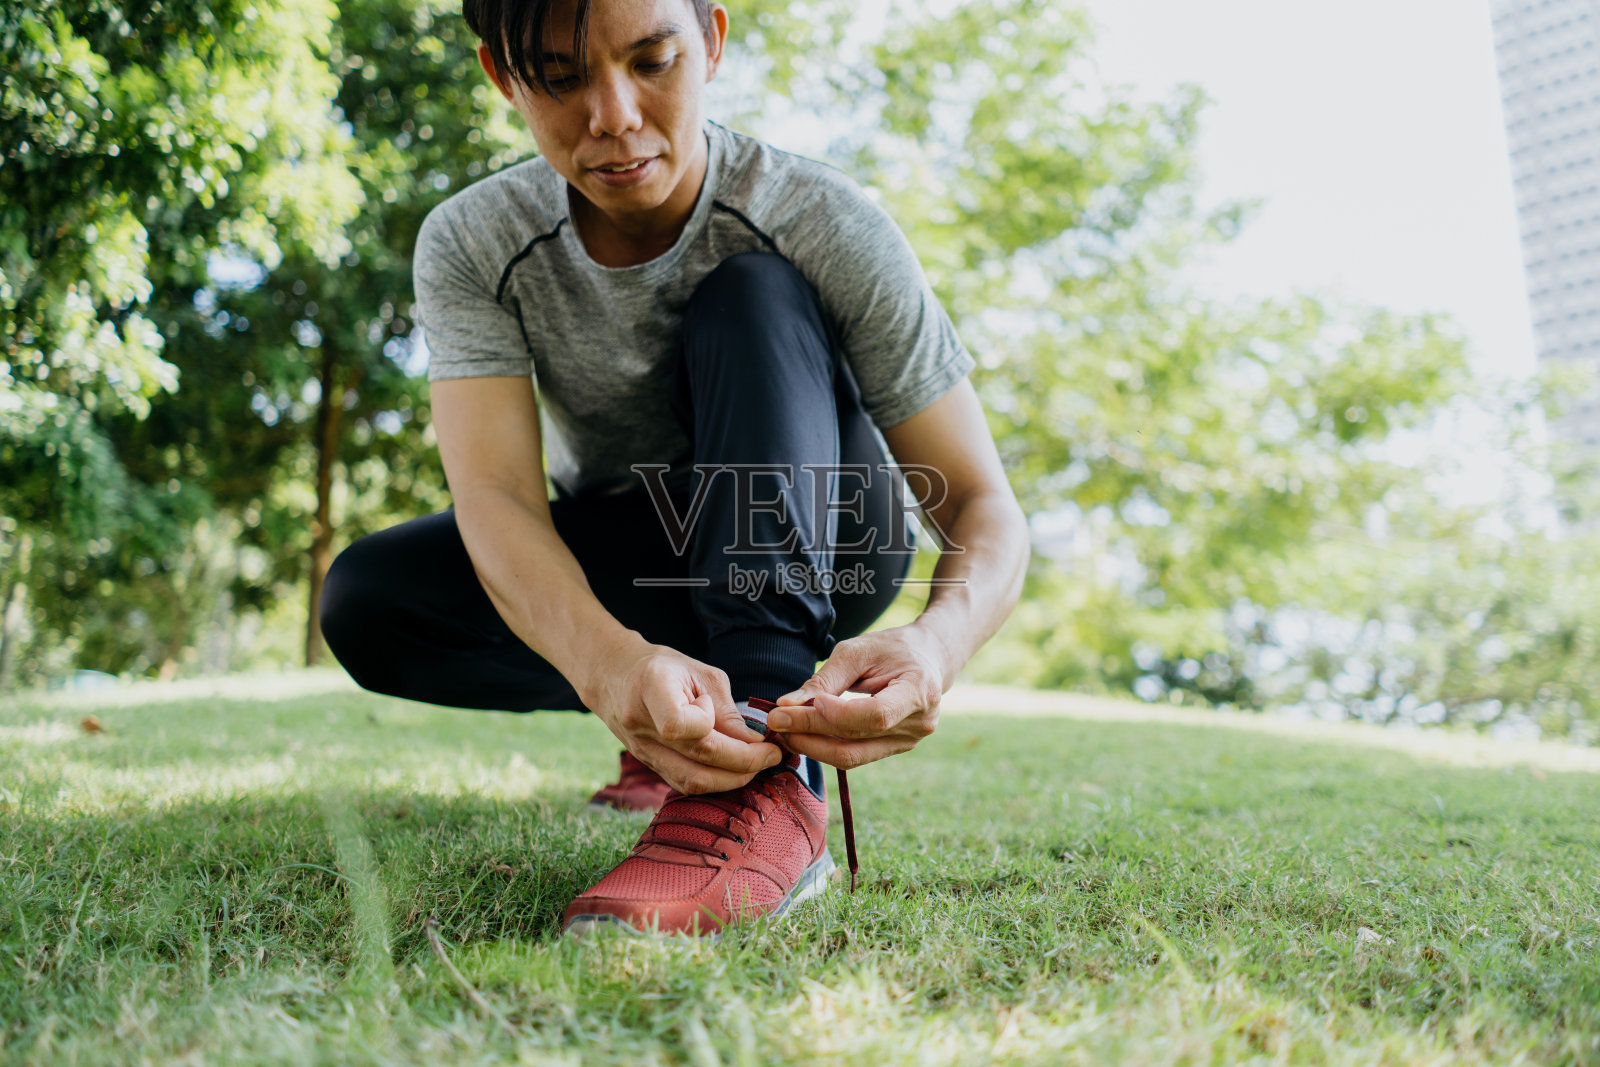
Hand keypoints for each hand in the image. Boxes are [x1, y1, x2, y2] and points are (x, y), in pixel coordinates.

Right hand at [586, 636, 781, 793]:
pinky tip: (735, 770)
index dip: (711, 725)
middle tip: (772, 756)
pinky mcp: (646, 764)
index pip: (682, 725)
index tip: (724, 713)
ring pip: (691, 782)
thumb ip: (725, 709)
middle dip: (743, 764)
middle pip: (696, 761)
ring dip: (732, 779)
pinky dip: (714, 781)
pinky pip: (684, 783)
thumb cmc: (663, 667)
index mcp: (651, 688)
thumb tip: (755, 743)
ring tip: (758, 765)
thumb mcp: (698, 672)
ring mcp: (640, 750)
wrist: (613, 675)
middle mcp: (640, 724)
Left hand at [765, 626, 943, 768]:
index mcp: (919, 692)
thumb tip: (786, 705)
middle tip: (775, 721)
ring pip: (851, 756)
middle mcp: (918, 725)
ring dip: (812, 745)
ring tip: (784, 729)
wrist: (929, 659)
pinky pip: (854, 755)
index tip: (797, 705)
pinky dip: (824, 746)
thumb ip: (824, 679)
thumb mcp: (858, 651)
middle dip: (810, 733)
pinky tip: (803, 734)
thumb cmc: (892, 648)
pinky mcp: (894, 749)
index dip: (834, 715)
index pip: (875, 716)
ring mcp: (908, 742)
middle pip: (856, 742)